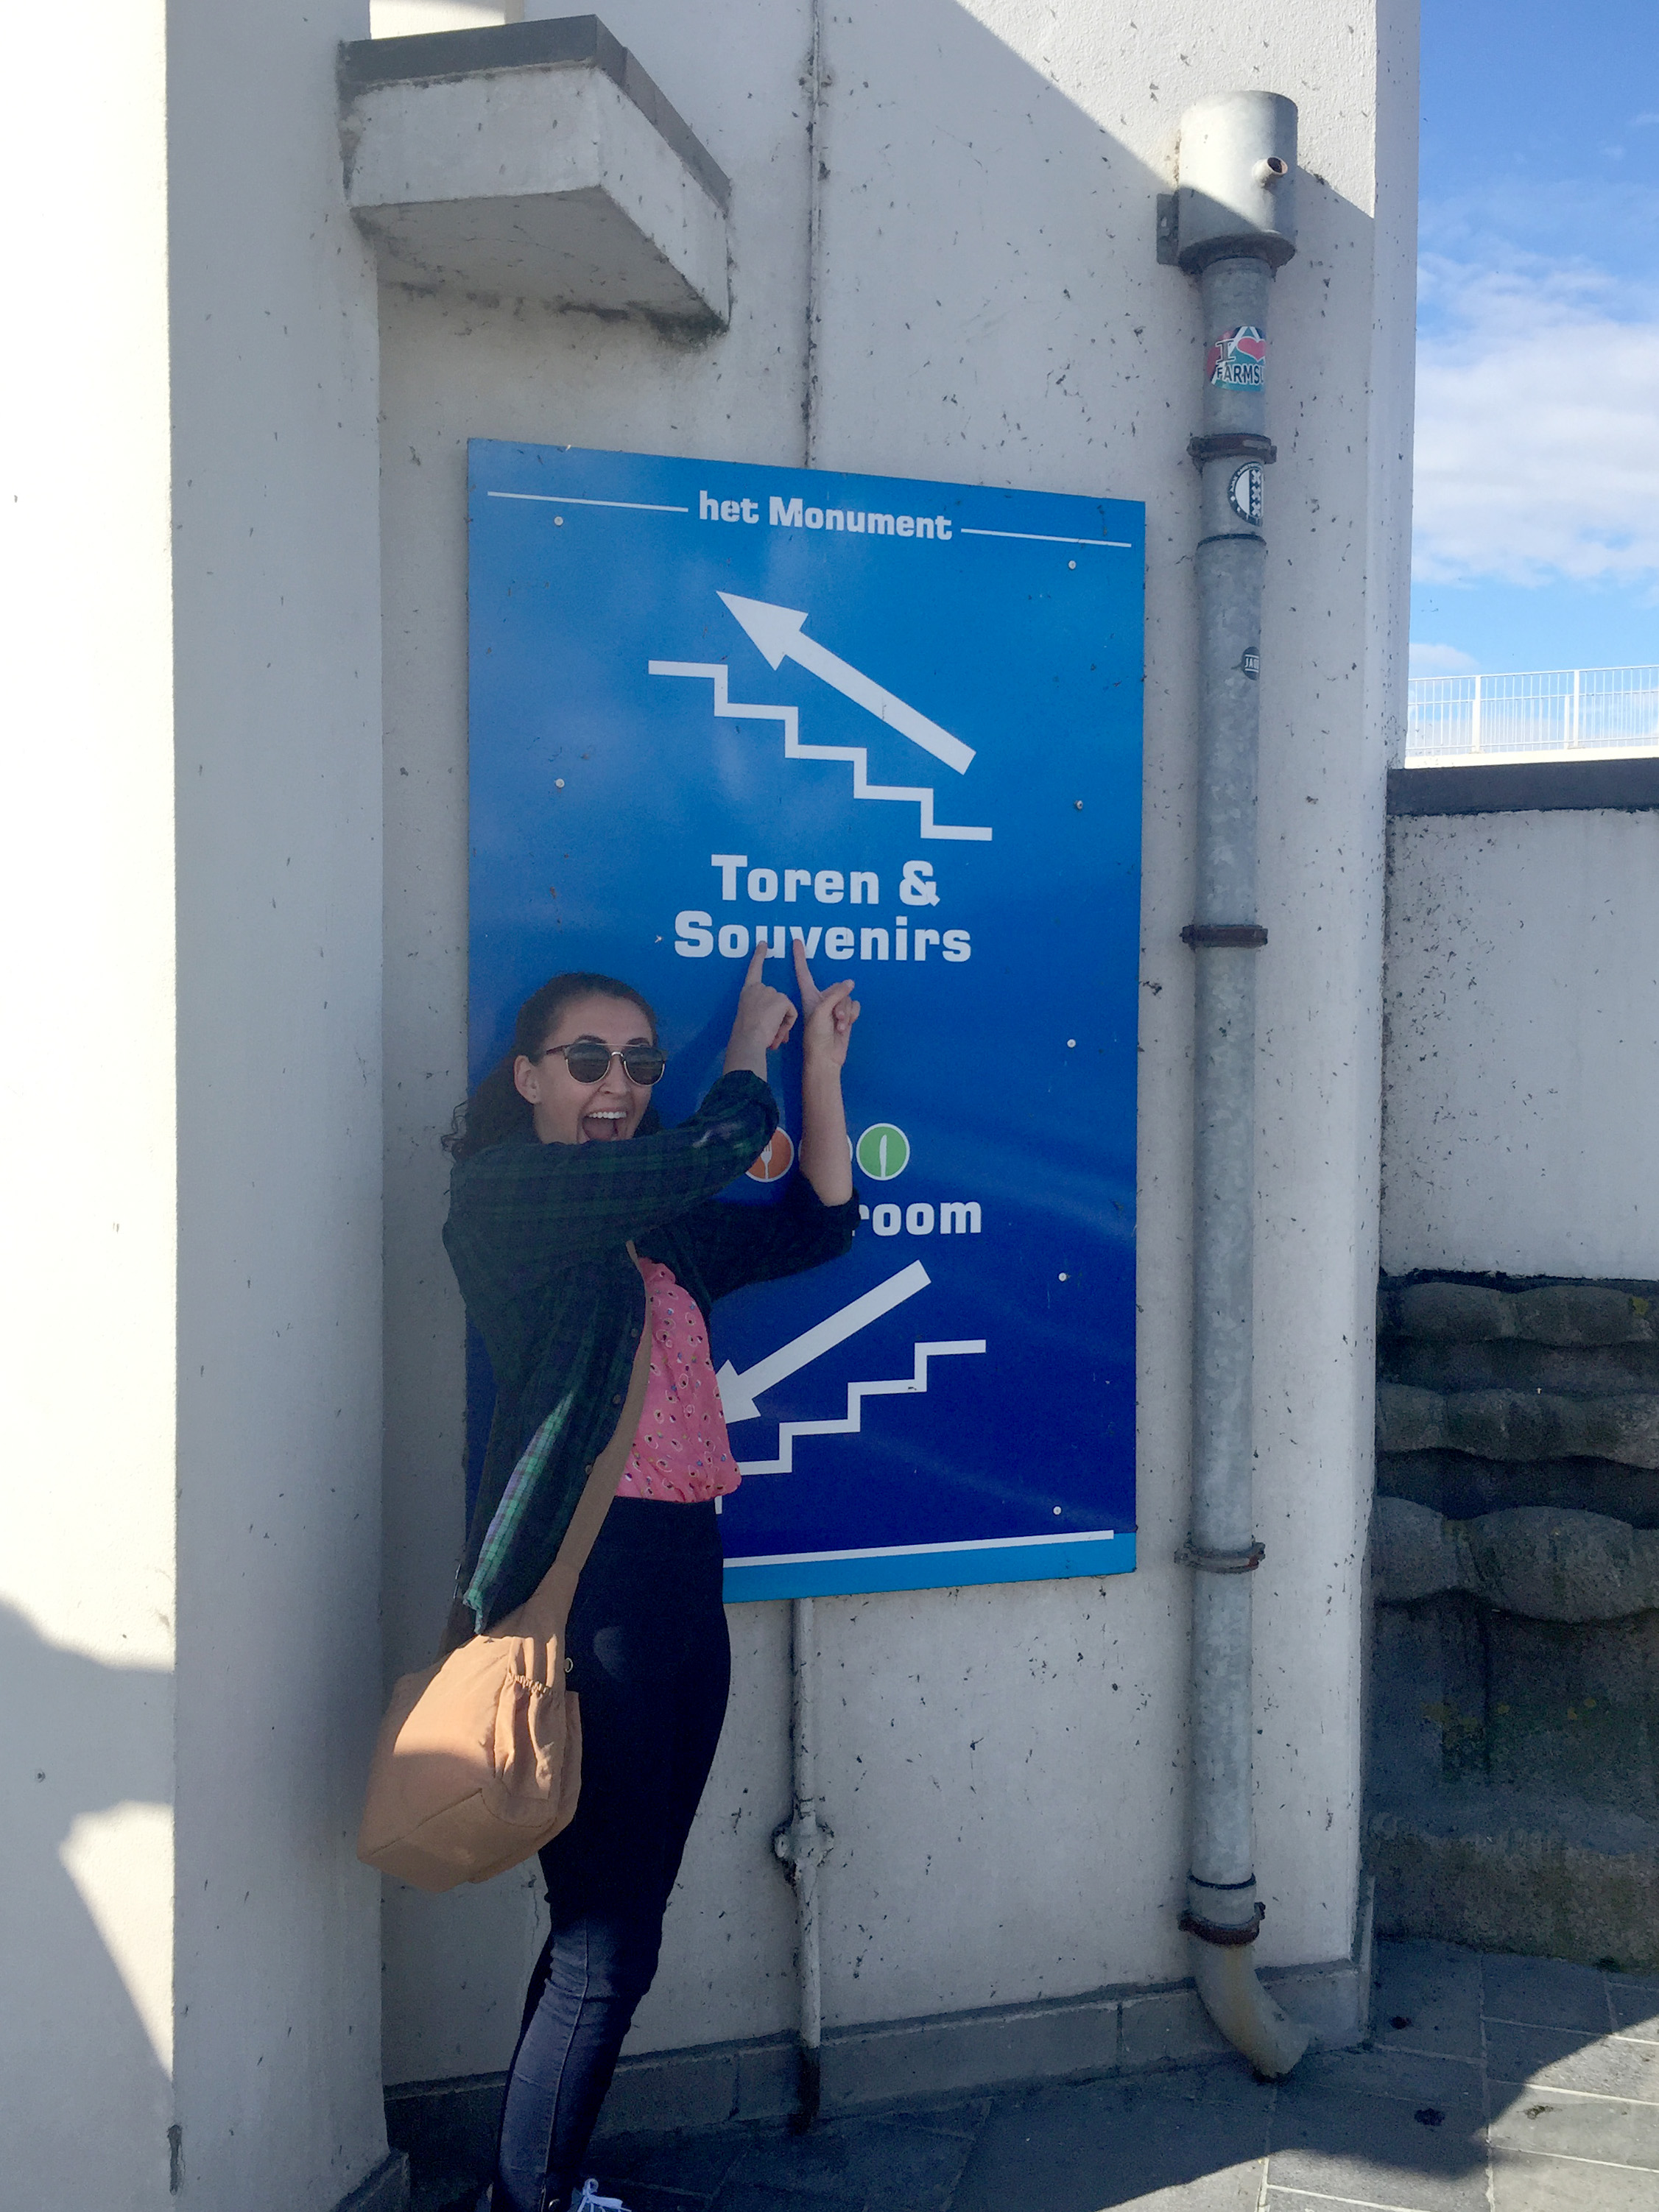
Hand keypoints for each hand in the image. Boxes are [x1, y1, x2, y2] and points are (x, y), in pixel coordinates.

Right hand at [724, 943, 796, 1077]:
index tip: (763, 944)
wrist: (747, 1039)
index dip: (758, 956)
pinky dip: (787, 1024)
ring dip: (782, 1024)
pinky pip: (791, 1013)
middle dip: (777, 1017)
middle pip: (777, 999)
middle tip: (768, 1033)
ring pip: (785, 1008)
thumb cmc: (745, 1037)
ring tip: (770, 1035)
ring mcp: (771, 992)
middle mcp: (758, 988)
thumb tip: (771, 1022)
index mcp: (748, 991)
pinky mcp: (781, 999)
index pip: (754, 969)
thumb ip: (758, 1012)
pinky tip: (777, 1031)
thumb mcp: (747, 1017)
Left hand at [793, 938, 858, 1070]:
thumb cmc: (815, 1037)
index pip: (804, 972)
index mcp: (810, 996)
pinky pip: (855, 1006)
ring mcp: (834, 1008)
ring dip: (846, 1012)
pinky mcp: (845, 1016)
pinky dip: (852, 1016)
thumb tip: (850, 983)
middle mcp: (822, 999)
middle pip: (838, 987)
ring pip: (848, 997)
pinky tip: (845, 1027)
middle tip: (835, 1018)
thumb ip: (835, 995)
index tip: (795, 941)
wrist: (825, 1058)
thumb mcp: (821, 1012)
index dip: (799, 957)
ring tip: (838, 1025)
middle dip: (840, 1002)